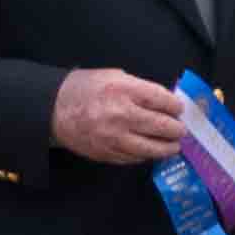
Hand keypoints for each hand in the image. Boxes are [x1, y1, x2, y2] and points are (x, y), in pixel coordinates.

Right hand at [51, 68, 184, 162]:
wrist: (53, 109)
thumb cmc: (84, 89)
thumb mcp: (113, 76)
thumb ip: (140, 88)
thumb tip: (164, 101)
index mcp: (123, 90)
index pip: (162, 100)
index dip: (176, 106)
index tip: (180, 109)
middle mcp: (121, 115)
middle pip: (162, 126)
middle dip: (176, 129)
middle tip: (181, 130)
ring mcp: (114, 137)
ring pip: (151, 148)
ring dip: (167, 148)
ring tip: (174, 145)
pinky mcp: (107, 153)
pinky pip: (134, 158)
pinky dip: (146, 155)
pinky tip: (151, 151)